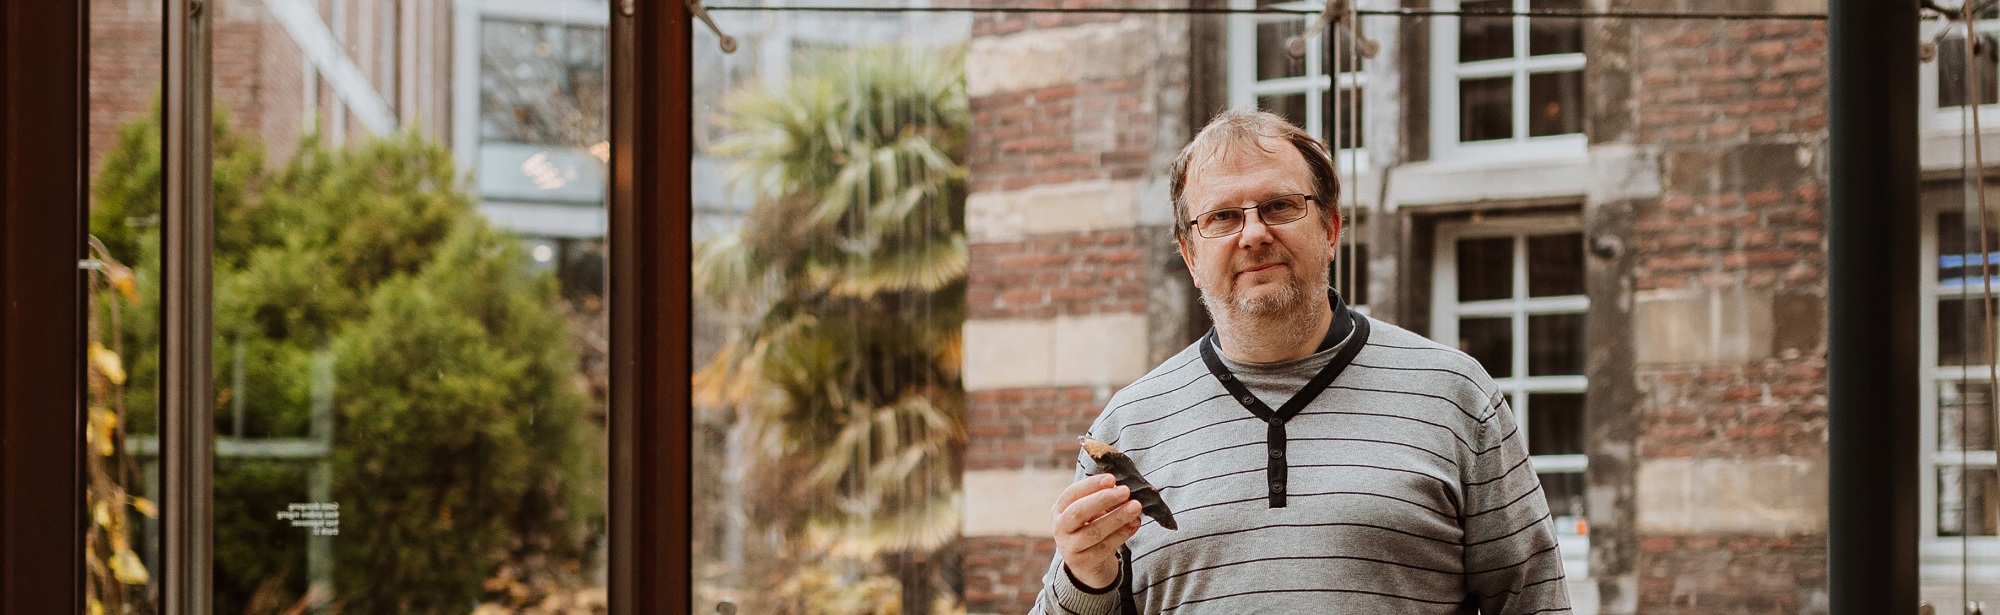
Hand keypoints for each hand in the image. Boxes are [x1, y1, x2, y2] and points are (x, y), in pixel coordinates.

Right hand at [1051, 473, 1143, 589]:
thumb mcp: (1091, 512)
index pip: (1072, 494)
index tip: (1112, 479)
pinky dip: (1122, 534)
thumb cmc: (1091, 528)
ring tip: (1136, 507)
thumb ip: (1102, 500)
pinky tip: (1134, 524)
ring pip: (1094, 531)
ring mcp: (1070, 548)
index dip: (1091, 485)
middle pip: (1078, 512)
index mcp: (1059, 510)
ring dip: (1118, 517)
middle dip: (1103, 499)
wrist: (1088, 564)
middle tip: (1125, 491)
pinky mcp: (1084, 563)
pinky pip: (1106, 547)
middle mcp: (1060, 528)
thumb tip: (1121, 491)